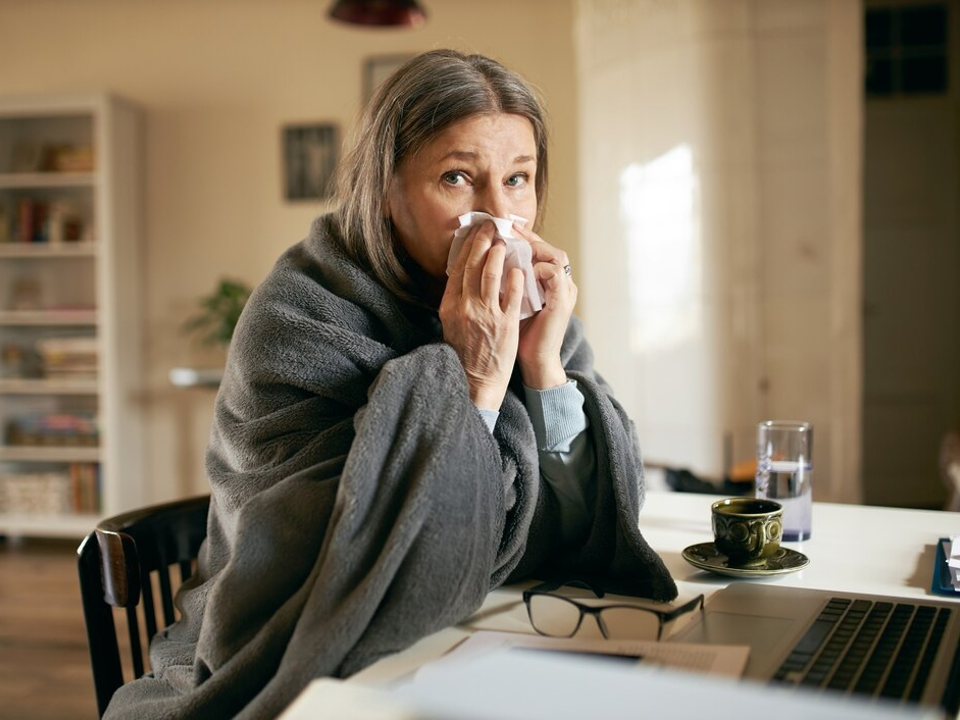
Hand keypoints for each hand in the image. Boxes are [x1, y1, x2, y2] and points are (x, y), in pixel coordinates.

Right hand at [440, 221, 523, 409]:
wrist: (475, 380)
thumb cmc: (464, 352)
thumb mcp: (451, 324)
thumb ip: (456, 301)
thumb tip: (461, 276)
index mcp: (450, 306)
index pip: (458, 268)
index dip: (468, 247)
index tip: (475, 233)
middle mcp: (466, 307)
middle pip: (473, 266)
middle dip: (483, 242)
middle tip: (490, 227)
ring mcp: (486, 314)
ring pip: (492, 275)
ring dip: (499, 254)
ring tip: (505, 242)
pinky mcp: (505, 324)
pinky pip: (512, 294)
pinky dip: (515, 278)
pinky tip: (519, 268)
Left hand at [513, 224, 576, 389]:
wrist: (535, 361)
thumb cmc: (521, 334)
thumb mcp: (512, 302)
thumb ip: (506, 282)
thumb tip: (483, 262)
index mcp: (548, 281)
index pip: (537, 250)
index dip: (520, 237)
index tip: (498, 228)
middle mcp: (560, 283)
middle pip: (548, 247)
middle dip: (525, 236)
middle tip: (504, 227)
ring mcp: (564, 291)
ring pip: (555, 255)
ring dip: (533, 247)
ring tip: (511, 242)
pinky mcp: (562, 302)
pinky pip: (555, 274)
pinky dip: (538, 268)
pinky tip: (521, 268)